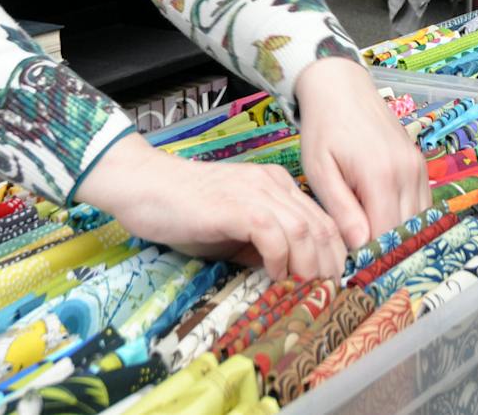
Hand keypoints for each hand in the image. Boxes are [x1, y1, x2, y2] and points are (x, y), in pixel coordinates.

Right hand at [73, 132, 348, 279]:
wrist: (145, 188)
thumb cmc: (184, 212)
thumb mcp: (232, 232)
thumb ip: (260, 246)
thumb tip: (287, 276)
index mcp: (276, 186)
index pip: (321, 220)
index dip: (332, 254)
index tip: (328, 283)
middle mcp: (272, 184)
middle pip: (321, 225)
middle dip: (328, 264)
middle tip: (322, 294)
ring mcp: (255, 192)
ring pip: (305, 230)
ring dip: (308, 265)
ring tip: (300, 289)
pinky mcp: (235, 206)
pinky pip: (273, 235)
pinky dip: (280, 259)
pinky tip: (273, 275)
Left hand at [293, 57, 429, 249]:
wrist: (341, 87)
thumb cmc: (324, 129)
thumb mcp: (320, 171)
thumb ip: (341, 210)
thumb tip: (360, 246)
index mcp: (381, 176)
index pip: (387, 235)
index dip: (372, 257)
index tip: (352, 269)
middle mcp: (408, 172)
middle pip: (408, 231)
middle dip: (387, 251)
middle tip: (361, 263)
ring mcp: (418, 166)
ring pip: (420, 220)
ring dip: (399, 237)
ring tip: (372, 246)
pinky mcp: (419, 163)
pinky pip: (422, 204)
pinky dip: (407, 219)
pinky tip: (383, 224)